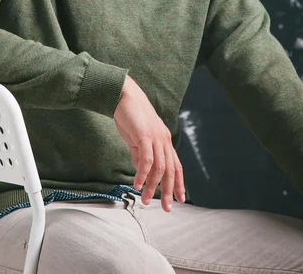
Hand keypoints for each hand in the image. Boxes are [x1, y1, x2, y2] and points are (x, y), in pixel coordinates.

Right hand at [113, 74, 185, 211]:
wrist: (123, 95)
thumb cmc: (130, 115)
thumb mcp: (137, 138)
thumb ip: (140, 154)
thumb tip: (142, 172)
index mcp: (164, 139)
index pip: (176, 165)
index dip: (179, 182)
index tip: (179, 198)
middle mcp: (163, 139)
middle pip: (171, 170)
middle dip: (169, 190)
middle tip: (167, 207)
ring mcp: (155, 137)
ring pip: (160, 167)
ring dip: (152, 186)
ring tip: (144, 199)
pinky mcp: (144, 135)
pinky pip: (146, 159)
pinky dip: (143, 174)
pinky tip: (136, 183)